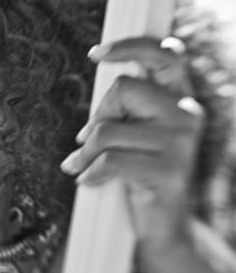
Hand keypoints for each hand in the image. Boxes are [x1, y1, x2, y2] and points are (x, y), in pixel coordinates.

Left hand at [60, 36, 203, 252]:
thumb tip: (101, 71)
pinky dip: (90, 171)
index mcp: (180, 99)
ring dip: (87, 151)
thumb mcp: (133, 130)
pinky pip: (110, 160)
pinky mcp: (170, 171)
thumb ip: (126, 102)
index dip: (130, 46)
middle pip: (123, 88)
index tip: (95, 54)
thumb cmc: (139, 171)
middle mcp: (188, 114)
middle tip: (90, 138)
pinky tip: (87, 180)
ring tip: (84, 165)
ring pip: (108, 129)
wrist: (163, 226)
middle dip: (98, 114)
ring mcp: (182, 143)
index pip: (164, 55)